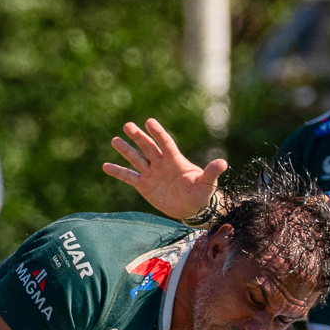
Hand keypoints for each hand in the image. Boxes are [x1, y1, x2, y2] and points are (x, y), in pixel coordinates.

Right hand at [103, 118, 225, 220]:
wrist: (193, 208)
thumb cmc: (201, 194)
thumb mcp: (207, 184)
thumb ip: (211, 173)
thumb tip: (223, 162)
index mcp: (176, 161)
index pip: (165, 143)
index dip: (158, 133)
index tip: (149, 121)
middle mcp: (161, 164)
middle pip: (148, 147)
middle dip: (139, 137)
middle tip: (128, 125)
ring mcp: (152, 173)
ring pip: (137, 159)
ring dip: (126, 150)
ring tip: (115, 140)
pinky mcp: (145, 185)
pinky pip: (129, 177)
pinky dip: (118, 172)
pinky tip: (106, 166)